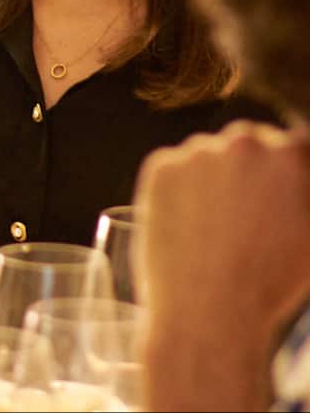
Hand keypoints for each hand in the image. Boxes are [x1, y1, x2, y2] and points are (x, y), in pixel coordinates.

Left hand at [134, 121, 309, 411]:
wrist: (209, 314)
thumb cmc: (270, 283)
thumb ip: (305, 194)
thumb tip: (297, 180)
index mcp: (290, 155)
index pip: (294, 148)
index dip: (288, 175)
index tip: (277, 198)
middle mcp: (244, 143)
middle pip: (250, 145)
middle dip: (250, 172)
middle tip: (246, 216)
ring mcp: (198, 151)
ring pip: (209, 157)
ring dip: (214, 180)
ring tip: (216, 230)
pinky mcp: (161, 166)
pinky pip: (174, 171)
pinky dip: (180, 191)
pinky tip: (189, 228)